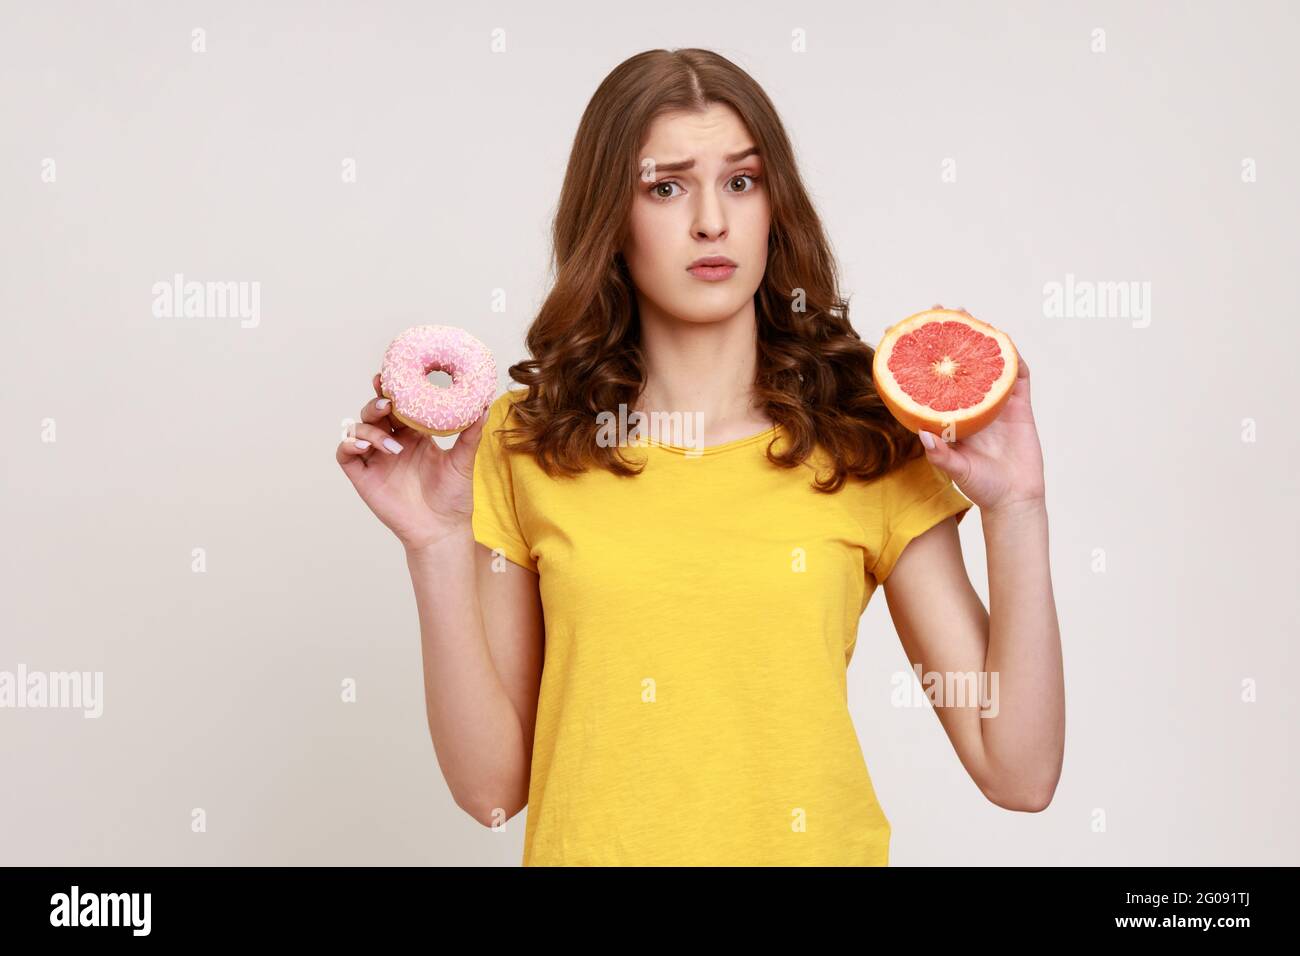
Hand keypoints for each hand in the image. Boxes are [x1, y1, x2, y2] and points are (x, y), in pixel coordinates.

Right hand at [335, 373, 489, 551]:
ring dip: (370, 428)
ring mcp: (376, 459)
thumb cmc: (453, 497)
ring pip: (359, 428)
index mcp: (414, 434)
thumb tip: (483, 406)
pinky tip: (366, 446)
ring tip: (391, 443)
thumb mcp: (464, 462)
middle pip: (375, 412)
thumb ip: (471, 434)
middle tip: (387, 401)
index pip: (398, 405)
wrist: (442, 530)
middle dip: (376, 402)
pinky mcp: (363, 476)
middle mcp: (393, 442)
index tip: (392, 375)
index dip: (392, 389)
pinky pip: (345, 453)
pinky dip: (350, 444)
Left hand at [917, 307, 1044, 515]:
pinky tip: (1005, 344)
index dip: (917, 359)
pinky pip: (1017, 378)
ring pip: (987, 363)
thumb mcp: (955, 470)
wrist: (1014, 499)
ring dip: (980, 338)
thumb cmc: (980, 486)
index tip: (899, 335)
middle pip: (959, 362)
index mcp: (950, 416)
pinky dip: (1012, 360)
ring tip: (969, 317)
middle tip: (938, 310)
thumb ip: (941, 456)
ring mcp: (995, 404)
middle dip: (950, 335)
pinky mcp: (1019, 407)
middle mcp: (970, 405)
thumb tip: (923, 435)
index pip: (929, 381)